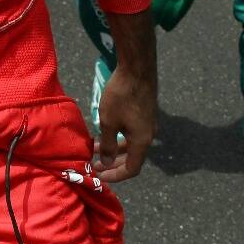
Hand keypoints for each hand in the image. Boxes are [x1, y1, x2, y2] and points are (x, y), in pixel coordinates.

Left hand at [92, 64, 156, 183]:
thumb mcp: (108, 122)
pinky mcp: (145, 113)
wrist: (137, 68)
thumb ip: (107, 144)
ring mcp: (148, 124)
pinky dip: (118, 137)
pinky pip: (132, 133)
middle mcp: (148, 135)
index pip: (132, 169)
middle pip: (132, 158)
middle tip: (94, 164)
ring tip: (94, 147)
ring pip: (130, 144)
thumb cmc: (121, 96)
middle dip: (112, 163)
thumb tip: (106, 161)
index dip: (115, 176)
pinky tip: (104, 131)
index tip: (98, 175)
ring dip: (113, 148)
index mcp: (142, 141)